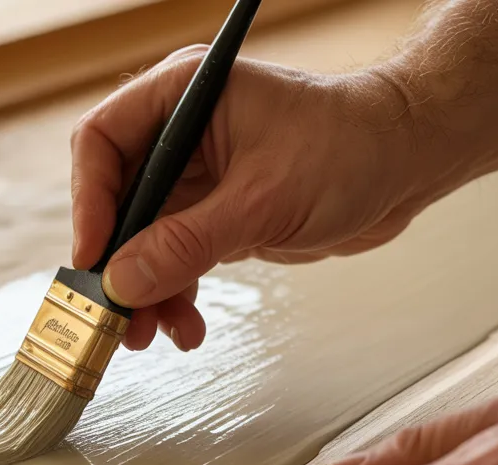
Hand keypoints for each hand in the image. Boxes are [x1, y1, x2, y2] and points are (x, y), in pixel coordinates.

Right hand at [69, 48, 430, 351]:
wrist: (408, 163)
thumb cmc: (351, 147)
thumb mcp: (263, 200)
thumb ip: (188, 243)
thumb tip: (123, 282)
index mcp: (184, 97)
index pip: (102, 142)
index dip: (89, 201)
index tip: (93, 258)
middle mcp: (182, 133)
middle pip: (116, 200)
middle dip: (115, 262)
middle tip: (115, 313)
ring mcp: (197, 176)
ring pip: (142, 239)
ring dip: (143, 290)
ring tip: (150, 334)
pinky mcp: (216, 214)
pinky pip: (174, 258)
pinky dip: (174, 293)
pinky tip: (184, 326)